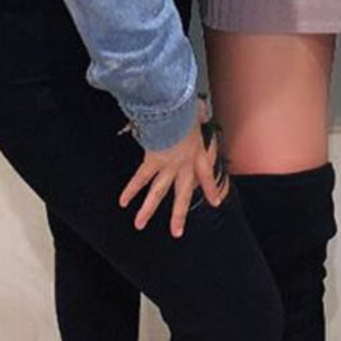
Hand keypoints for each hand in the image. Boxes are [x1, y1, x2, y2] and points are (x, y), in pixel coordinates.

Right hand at [118, 98, 226, 238]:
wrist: (176, 112)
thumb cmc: (188, 110)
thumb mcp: (200, 114)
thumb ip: (200, 114)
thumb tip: (200, 108)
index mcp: (199, 154)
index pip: (209, 176)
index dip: (212, 189)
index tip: (216, 202)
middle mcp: (185, 165)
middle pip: (182, 194)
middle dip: (179, 214)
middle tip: (176, 232)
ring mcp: (168, 167)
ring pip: (158, 192)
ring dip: (147, 209)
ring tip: (139, 224)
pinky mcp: (153, 162)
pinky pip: (141, 178)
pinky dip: (131, 189)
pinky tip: (123, 201)